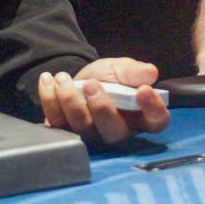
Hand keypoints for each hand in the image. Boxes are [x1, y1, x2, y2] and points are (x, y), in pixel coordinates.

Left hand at [38, 58, 169, 143]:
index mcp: (140, 116)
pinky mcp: (67, 133)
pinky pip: (58, 122)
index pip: (156, 121)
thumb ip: (135, 72)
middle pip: (114, 131)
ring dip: (70, 100)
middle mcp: (118, 131)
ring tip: (63, 78)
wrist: (82, 78)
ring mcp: (91, 136)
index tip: (143, 90)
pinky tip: (48, 81)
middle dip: (101, 108)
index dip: (153, 108)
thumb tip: (150, 74)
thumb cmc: (110, 78)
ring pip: (82, 128)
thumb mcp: (123, 69)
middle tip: (91, 84)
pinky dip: (50, 99)